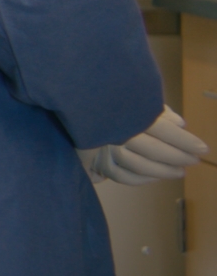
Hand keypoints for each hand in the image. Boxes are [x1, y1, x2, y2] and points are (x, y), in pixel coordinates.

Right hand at [82, 106, 208, 185]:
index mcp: (127, 115)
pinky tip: (155, 177)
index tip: (202, 148)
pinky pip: (123, 176)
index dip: (185, 141)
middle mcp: (117, 134)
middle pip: (155, 150)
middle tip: (194, 161)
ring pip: (140, 167)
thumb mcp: (131, 95)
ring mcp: (106, 150)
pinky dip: (141, 180)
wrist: (73, 99)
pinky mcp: (97, 161)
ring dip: (163, 172)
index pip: (164, 131)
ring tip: (180, 172)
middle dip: (178, 157)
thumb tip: (180, 124)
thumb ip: (156, 110)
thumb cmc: (104, 97)